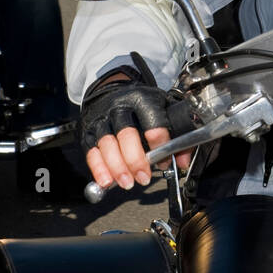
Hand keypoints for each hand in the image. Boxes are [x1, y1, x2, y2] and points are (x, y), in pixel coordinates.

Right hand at [80, 76, 190, 190]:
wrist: (113, 89)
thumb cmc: (143, 105)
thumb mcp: (165, 109)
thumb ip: (178, 134)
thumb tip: (183, 161)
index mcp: (144, 100)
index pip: (153, 123)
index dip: (161, 145)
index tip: (166, 161)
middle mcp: (121, 107)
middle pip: (127, 134)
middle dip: (136, 160)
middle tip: (144, 178)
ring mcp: (103, 119)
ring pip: (107, 144)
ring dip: (117, 167)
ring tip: (127, 183)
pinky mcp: (90, 131)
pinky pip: (92, 151)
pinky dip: (98, 168)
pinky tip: (106, 182)